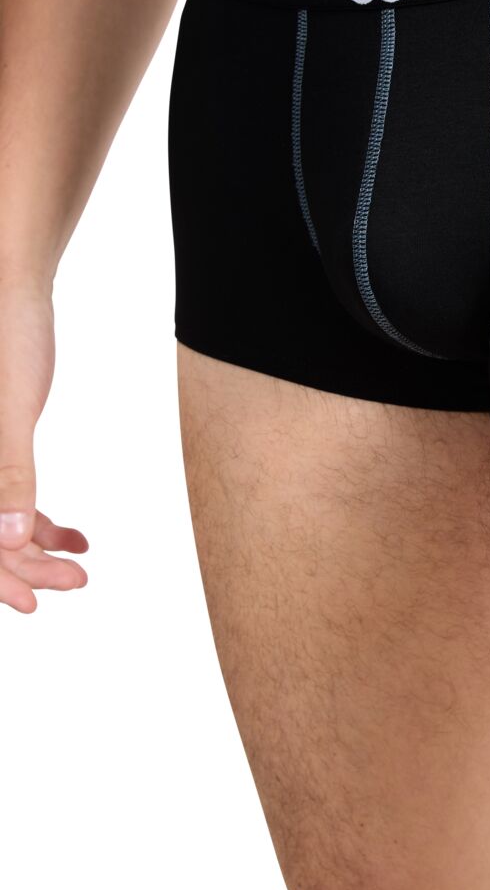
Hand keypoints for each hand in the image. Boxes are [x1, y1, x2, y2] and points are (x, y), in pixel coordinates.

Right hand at [1, 277, 87, 612]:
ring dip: (37, 547)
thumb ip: (10, 475)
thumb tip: (9, 540)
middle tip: (75, 582)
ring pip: (0, 522)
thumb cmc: (7, 338)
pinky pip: (12, 496)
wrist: (12, 288)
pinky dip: (41, 520)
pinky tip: (78, 535)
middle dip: (25, 567)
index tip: (34, 602)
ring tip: (81, 566)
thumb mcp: (12, 411)